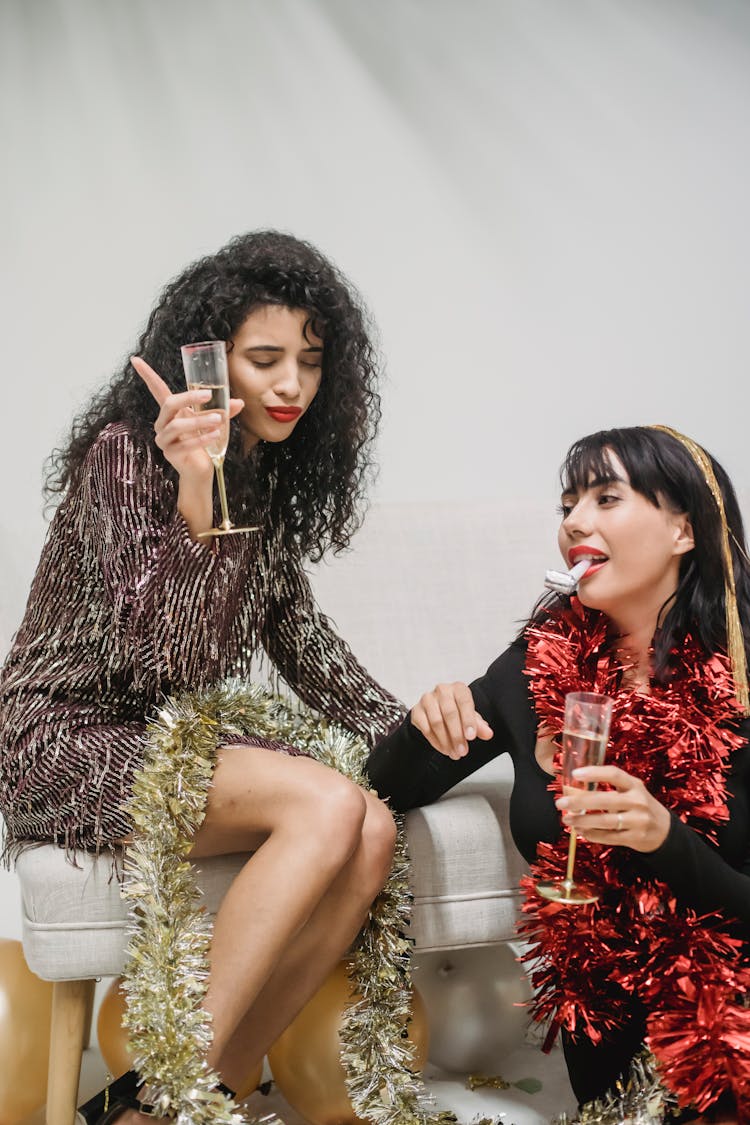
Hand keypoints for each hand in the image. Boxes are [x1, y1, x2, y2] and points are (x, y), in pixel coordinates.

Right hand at [131, 355, 243, 479]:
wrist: (200, 468)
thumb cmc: (203, 440)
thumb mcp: (213, 421)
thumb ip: (223, 410)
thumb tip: (239, 402)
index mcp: (170, 411)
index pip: (156, 389)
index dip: (147, 375)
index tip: (135, 359)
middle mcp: (163, 423)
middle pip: (169, 404)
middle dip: (188, 397)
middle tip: (208, 395)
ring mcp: (164, 439)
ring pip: (177, 426)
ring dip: (199, 421)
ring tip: (218, 420)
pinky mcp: (170, 453)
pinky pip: (184, 444)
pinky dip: (201, 438)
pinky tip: (215, 435)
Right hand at [410, 682, 493, 759]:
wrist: (436, 711)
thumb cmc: (456, 711)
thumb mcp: (471, 717)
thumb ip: (480, 726)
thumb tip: (488, 734)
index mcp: (458, 688)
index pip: (465, 702)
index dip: (468, 720)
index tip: (471, 737)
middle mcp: (442, 690)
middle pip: (449, 713)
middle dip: (457, 735)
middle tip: (462, 751)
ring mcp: (427, 699)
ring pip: (436, 722)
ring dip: (446, 741)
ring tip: (454, 753)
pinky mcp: (416, 711)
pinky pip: (426, 728)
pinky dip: (436, 742)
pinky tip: (444, 749)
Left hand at [555, 765, 670, 852]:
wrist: (664, 831)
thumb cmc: (639, 806)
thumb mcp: (631, 791)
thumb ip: (610, 787)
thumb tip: (574, 787)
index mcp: (635, 785)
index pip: (614, 774)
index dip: (594, 772)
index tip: (575, 774)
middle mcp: (638, 801)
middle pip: (604, 800)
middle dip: (579, 801)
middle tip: (561, 803)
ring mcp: (637, 821)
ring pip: (604, 821)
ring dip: (582, 820)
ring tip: (567, 820)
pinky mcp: (635, 838)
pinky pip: (608, 837)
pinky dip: (592, 835)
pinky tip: (580, 831)